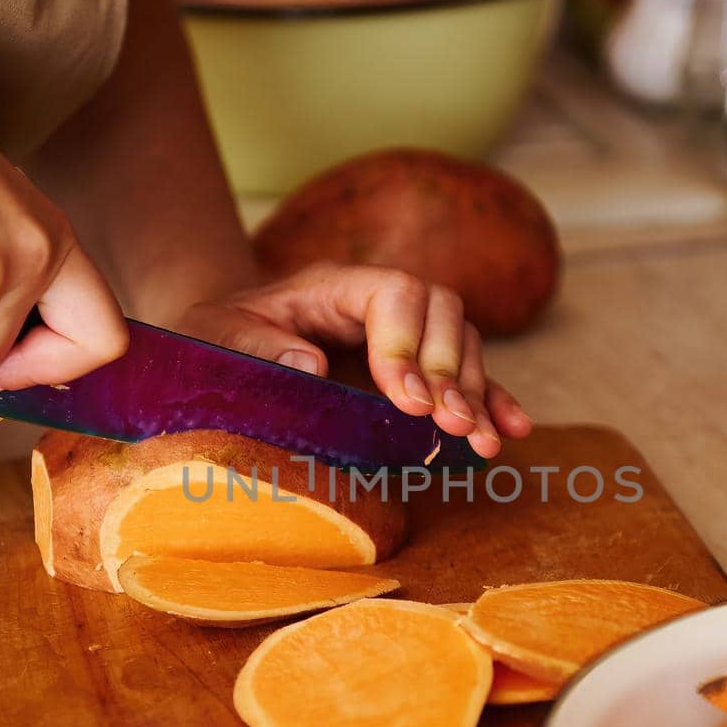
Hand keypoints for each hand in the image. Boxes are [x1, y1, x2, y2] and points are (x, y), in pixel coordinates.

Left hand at [174, 263, 531, 458]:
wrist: (222, 349)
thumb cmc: (216, 341)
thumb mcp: (216, 338)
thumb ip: (256, 346)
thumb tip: (311, 364)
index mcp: (332, 285)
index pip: (394, 293)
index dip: (407, 344)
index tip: (405, 400)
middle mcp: (377, 301)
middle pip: (442, 313)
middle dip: (449, 371)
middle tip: (447, 424)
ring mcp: (402, 332)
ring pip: (462, 343)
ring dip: (475, 392)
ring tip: (478, 441)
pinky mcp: (413, 368)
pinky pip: (466, 375)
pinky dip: (492, 400)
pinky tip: (511, 430)